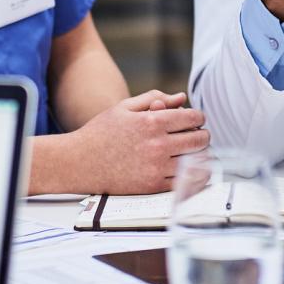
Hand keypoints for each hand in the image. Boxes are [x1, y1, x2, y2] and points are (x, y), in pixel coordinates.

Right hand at [67, 90, 209, 194]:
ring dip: (200, 155)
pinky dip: (193, 175)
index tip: (197, 120)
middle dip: (203, 135)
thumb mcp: (124, 107)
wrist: (80, 162)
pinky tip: (192, 170)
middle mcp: (157, 145)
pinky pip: (185, 182)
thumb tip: (181, 98)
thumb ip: (154, 98)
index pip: (192, 118)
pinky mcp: (153, 186)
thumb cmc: (101, 132)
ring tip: (197, 152)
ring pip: (195, 161)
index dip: (199, 117)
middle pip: (198, 140)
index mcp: (152, 122)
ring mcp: (156, 168)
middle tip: (200, 135)